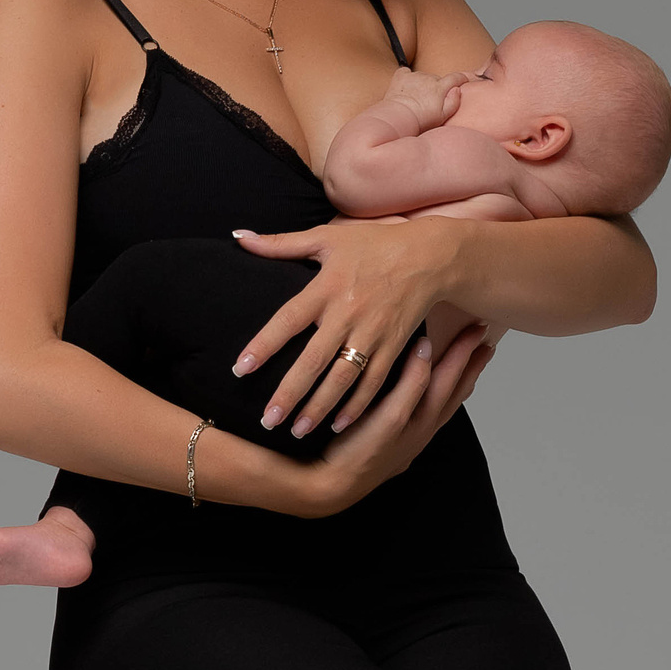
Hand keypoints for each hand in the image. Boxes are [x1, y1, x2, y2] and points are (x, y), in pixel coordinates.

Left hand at [228, 214, 469, 439]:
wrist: (431, 256)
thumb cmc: (376, 245)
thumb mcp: (327, 237)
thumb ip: (280, 243)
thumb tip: (239, 238)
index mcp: (327, 286)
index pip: (288, 319)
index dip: (264, 345)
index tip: (240, 370)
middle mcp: (348, 313)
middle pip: (314, 360)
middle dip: (289, 393)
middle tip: (267, 421)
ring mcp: (373, 333)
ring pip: (343, 378)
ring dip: (320, 408)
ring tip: (297, 431)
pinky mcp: (394, 346)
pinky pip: (374, 382)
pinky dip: (357, 406)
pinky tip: (338, 425)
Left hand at [239, 316, 497, 518]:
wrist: (323, 486)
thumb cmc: (340, 456)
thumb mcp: (373, 430)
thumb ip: (387, 408)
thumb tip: (392, 384)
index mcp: (417, 432)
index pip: (449, 397)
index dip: (467, 372)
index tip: (482, 348)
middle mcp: (419, 432)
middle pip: (453, 391)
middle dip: (472, 361)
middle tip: (487, 332)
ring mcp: (406, 431)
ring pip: (439, 390)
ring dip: (457, 362)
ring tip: (470, 334)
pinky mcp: (387, 428)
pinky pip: (408, 397)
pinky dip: (418, 373)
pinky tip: (424, 348)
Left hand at [373, 66, 466, 132]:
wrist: (398, 117)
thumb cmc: (421, 120)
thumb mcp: (442, 116)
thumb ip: (454, 102)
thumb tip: (457, 89)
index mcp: (440, 87)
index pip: (456, 77)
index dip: (463, 77)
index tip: (466, 79)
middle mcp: (428, 77)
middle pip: (437, 79)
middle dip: (436, 87)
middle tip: (429, 102)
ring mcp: (414, 75)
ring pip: (422, 77)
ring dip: (422, 84)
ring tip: (415, 99)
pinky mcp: (401, 75)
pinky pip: (406, 72)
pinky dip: (407, 78)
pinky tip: (405, 89)